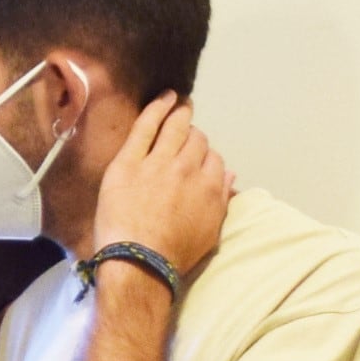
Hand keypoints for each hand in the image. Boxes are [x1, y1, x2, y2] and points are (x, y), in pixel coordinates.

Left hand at [91, 93, 235, 283]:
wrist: (138, 263)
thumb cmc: (175, 255)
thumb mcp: (211, 233)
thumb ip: (222, 200)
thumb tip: (229, 175)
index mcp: (210, 187)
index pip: (214, 160)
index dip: (206, 158)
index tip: (198, 162)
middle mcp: (188, 169)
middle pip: (197, 141)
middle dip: (193, 138)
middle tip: (185, 137)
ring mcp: (158, 162)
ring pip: (176, 127)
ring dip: (181, 114)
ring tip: (181, 106)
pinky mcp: (130, 161)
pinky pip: (146, 126)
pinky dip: (157, 107)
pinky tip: (165, 97)